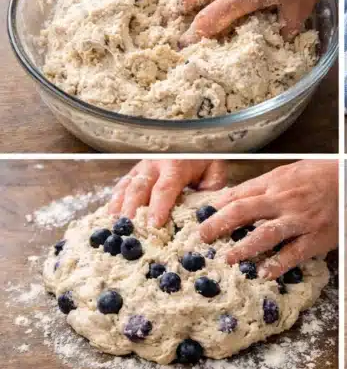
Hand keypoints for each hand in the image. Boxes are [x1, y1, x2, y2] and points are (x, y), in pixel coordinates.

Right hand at [108, 160, 228, 225]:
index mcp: (176, 165)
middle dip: (133, 209)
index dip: (159, 207)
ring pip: (127, 186)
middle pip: (139, 188)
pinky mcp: (135, 170)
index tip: (154, 224)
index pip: (165, 188)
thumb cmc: (205, 159)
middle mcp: (155, 164)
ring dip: (120, 206)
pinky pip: (122, 184)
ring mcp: (142, 166)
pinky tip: (111, 214)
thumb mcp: (215, 171)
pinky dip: (115, 200)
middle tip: (131, 229)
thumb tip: (202, 210)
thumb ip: (210, 189)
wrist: (193, 139)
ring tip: (116, 224)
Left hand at [198, 160, 337, 278]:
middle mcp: (283, 200)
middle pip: (244, 211)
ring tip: (228, 259)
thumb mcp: (287, 173)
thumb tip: (230, 200)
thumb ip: (261, 187)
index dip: (216, 208)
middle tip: (203, 238)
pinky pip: (293, 253)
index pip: (238, 195)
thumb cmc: (317, 176)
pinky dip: (278, 264)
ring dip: (244, 248)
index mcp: (274, 183)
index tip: (200, 220)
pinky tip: (264, 273)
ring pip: (266, 234)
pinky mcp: (316, 237)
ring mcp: (299, 220)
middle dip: (219, 225)